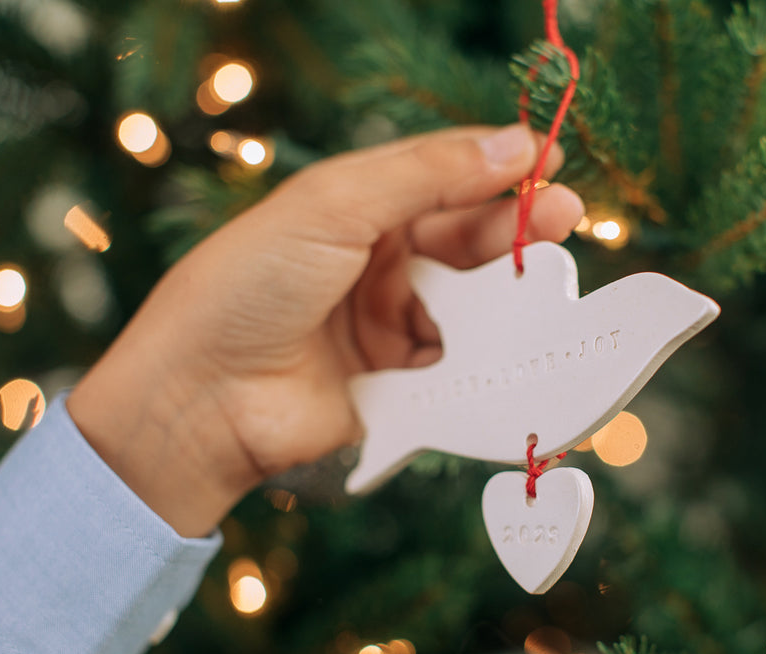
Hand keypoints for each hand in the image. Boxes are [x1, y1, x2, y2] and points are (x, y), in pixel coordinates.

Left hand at [67, 124, 584, 536]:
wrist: (200, 399)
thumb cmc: (249, 285)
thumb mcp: (333, 205)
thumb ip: (426, 173)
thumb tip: (514, 143)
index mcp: (357, 208)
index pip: (442, 176)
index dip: (496, 168)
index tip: (550, 162)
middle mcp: (379, 263)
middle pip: (465, 237)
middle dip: (516, 227)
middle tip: (566, 216)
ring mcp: (391, 325)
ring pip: (472, 301)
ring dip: (509, 291)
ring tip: (545, 282)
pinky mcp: (403, 386)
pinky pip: (463, 364)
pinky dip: (492, 353)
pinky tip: (518, 339)